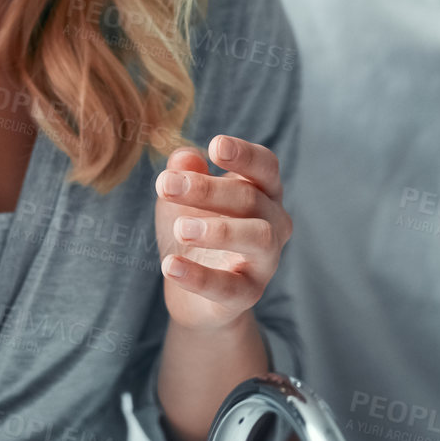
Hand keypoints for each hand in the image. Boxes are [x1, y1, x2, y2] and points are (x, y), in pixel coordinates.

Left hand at [154, 135, 290, 331]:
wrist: (193, 294)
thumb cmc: (195, 230)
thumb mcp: (181, 198)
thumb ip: (184, 173)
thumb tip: (183, 157)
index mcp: (264, 192)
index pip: (265, 166)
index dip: (244, 154)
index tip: (215, 145)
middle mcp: (274, 223)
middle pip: (250, 198)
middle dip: (207, 189)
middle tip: (165, 184)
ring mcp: (266, 261)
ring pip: (258, 237)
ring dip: (219, 230)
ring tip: (179, 228)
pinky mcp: (248, 295)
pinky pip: (229, 286)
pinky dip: (198, 276)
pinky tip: (170, 265)